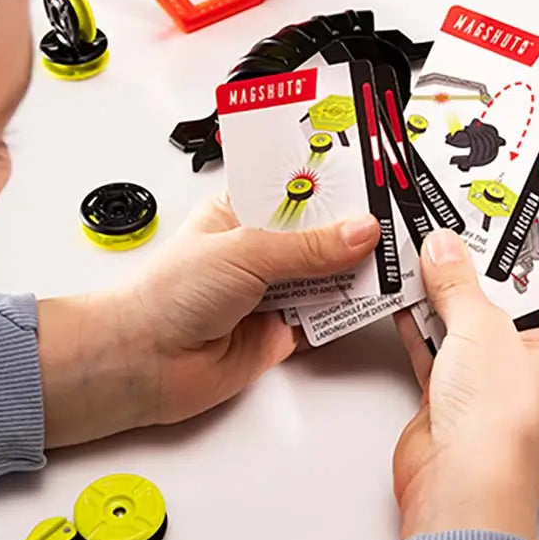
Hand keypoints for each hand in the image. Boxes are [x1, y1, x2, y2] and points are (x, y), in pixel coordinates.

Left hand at [37, 194, 379, 445]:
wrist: (142, 363)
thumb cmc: (168, 295)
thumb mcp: (244, 251)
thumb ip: (308, 246)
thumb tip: (360, 231)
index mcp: (242, 212)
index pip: (298, 188)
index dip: (333, 183)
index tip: (373, 176)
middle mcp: (260, 249)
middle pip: (320, 232)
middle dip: (353, 229)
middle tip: (395, 219)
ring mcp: (272, 289)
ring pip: (329, 274)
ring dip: (356, 269)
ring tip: (395, 256)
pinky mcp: (282, 330)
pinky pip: (326, 316)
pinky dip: (348, 310)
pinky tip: (373, 298)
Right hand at [393, 229, 538, 539]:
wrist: (459, 487)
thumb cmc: (501, 427)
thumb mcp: (483, 329)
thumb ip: (458, 283)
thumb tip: (445, 249)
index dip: (532, 246)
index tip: (509, 211)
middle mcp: (533, 360)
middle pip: (504, 296)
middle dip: (476, 264)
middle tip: (457, 220)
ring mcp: (490, 376)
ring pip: (465, 318)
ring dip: (441, 290)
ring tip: (422, 244)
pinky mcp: (452, 391)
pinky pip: (434, 342)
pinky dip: (417, 319)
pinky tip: (401, 289)